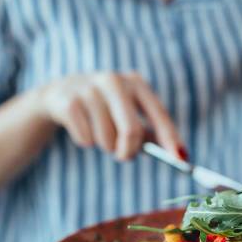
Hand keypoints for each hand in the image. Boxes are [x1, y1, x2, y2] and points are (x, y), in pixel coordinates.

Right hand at [40, 72, 184, 160]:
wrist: (60, 94)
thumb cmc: (105, 109)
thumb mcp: (128, 114)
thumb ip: (150, 133)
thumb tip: (177, 155)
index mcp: (136, 83)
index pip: (159, 114)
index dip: (170, 138)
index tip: (181, 160)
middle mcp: (114, 81)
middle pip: (132, 130)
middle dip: (129, 151)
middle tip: (123, 156)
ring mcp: (90, 89)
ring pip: (107, 139)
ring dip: (105, 146)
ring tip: (98, 132)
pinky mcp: (69, 102)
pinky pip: (86, 139)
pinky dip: (86, 141)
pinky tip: (81, 127)